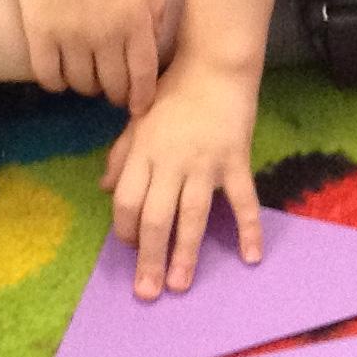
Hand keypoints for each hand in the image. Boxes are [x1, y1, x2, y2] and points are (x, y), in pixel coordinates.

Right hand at [6, 0, 167, 110]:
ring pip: (81, 84)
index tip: (139, 106)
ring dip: (86, 88)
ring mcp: (71, 39)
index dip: (142, 96)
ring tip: (87, 80)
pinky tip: (60, 78)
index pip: (143, 73)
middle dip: (115, 95)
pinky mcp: (41, 37)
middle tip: (113, 93)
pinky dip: (56, 84)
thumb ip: (156, 4)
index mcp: (134, 19)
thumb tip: (156, 41)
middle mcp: (105, 35)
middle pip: (112, 85)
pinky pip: (49, 77)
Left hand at [102, 63, 262, 298]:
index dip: (123, 230)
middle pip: (155, 218)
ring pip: (192, 216)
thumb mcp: (138, 119)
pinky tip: (251, 257)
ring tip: (181, 285)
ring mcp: (204, 163)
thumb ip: (121, 155)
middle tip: (147, 292)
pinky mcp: (235, 160)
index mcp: (143, 152)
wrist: (215, 64)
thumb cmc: (173, 90)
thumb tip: (105, 190)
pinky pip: (243, 200)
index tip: (129, 249)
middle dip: (149, 258)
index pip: (125, 201)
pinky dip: (249, 228)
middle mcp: (170, 162)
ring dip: (186, 254)